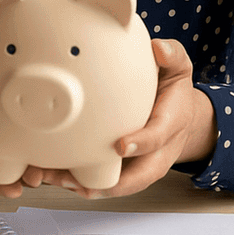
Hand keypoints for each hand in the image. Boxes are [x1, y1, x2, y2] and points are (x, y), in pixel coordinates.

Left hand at [37, 39, 214, 198]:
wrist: (181, 117)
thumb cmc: (173, 93)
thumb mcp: (178, 69)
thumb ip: (172, 56)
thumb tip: (159, 48)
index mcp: (170, 126)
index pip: (157, 137)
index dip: (140, 144)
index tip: (120, 146)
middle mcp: (156, 153)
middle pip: (136, 177)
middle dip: (107, 183)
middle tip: (76, 180)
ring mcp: (139, 165)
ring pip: (116, 185)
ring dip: (83, 186)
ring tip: (53, 179)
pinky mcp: (123, 170)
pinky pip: (103, 182)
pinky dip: (78, 183)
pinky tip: (52, 176)